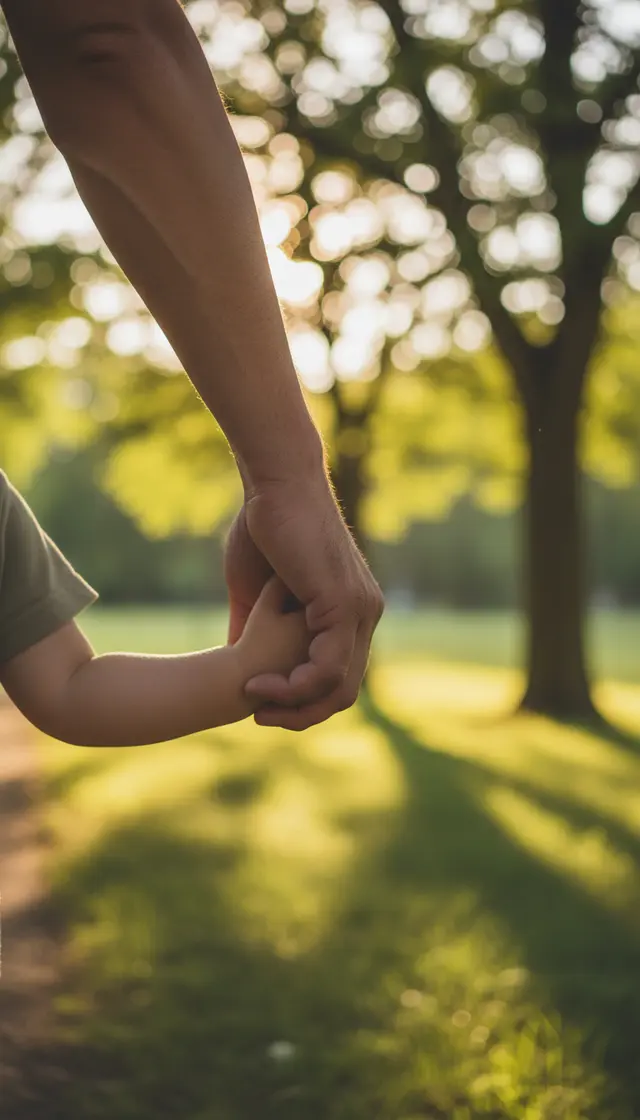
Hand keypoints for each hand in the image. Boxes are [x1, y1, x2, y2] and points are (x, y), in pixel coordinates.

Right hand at [233, 473, 383, 730]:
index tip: (259, 701)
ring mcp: (359, 611)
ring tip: (255, 702)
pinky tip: (260, 684)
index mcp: (350, 611)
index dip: (301, 699)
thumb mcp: (255, 591)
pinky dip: (295, 687)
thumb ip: (254, 625)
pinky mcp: (344, 605)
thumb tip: (236, 654)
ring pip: (340, 686)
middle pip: (344, 690)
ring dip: (295, 705)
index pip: (338, 676)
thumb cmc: (262, 526)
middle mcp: (364, 614)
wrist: (275, 484)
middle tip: (258, 716)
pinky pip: (329, 668)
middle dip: (300, 713)